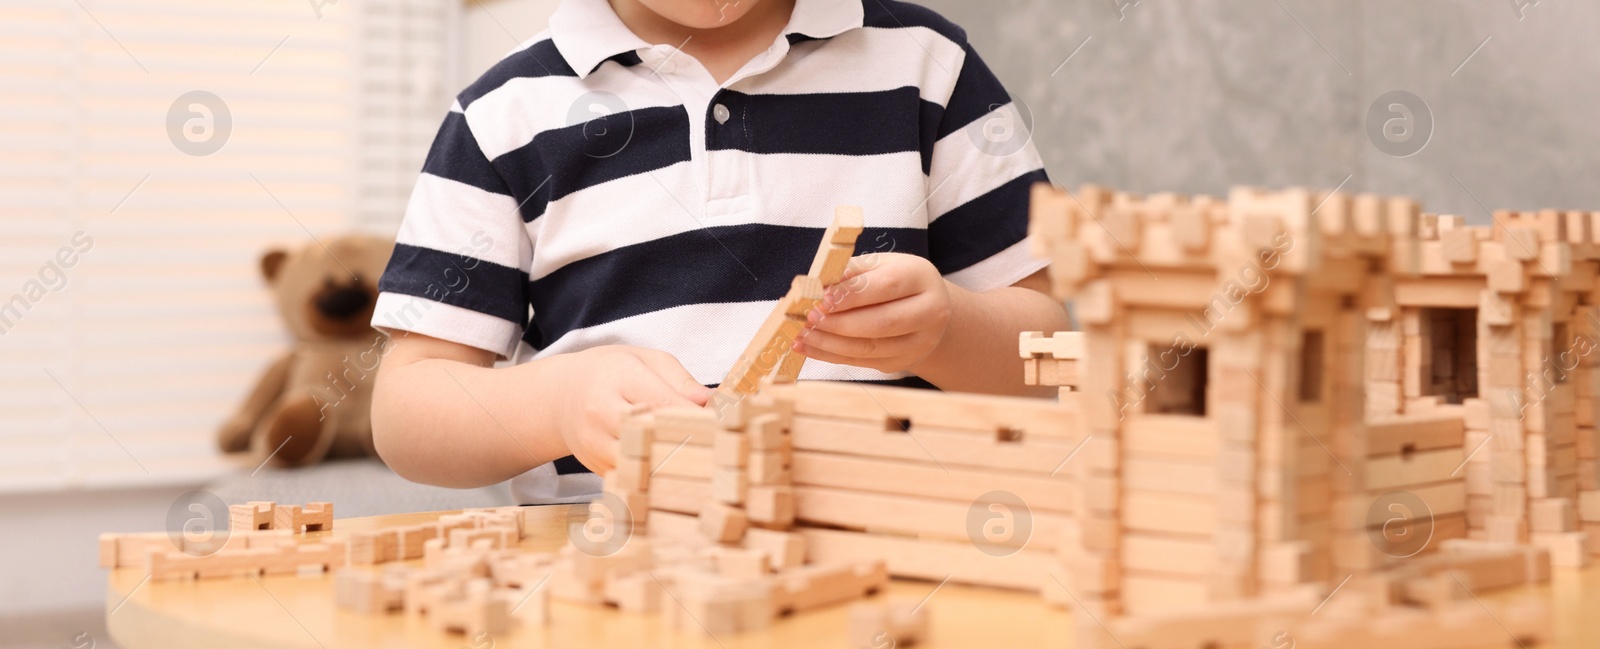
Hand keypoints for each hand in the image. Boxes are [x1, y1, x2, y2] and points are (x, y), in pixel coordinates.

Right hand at [548, 346, 709, 473]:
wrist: (559, 396)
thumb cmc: (609, 373)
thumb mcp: (645, 360)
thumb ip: (680, 381)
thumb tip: (712, 403)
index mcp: (617, 377)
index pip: (664, 403)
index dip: (697, 417)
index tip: (726, 424)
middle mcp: (600, 413)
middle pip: (653, 437)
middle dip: (689, 443)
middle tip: (722, 448)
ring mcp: (594, 446)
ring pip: (643, 465)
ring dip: (673, 466)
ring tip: (701, 463)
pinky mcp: (595, 468)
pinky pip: (632, 479)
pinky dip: (655, 478)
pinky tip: (675, 474)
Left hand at [795, 253, 952, 373]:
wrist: (926, 309)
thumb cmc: (895, 280)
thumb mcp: (879, 264)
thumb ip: (852, 271)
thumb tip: (818, 283)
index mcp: (922, 278)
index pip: (887, 286)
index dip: (852, 294)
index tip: (822, 297)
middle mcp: (930, 312)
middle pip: (882, 322)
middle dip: (840, 322)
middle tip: (810, 317)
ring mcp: (919, 342)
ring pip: (870, 347)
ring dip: (830, 343)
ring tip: (803, 334)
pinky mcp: (903, 362)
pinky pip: (862, 361)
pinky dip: (830, 356)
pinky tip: (808, 347)